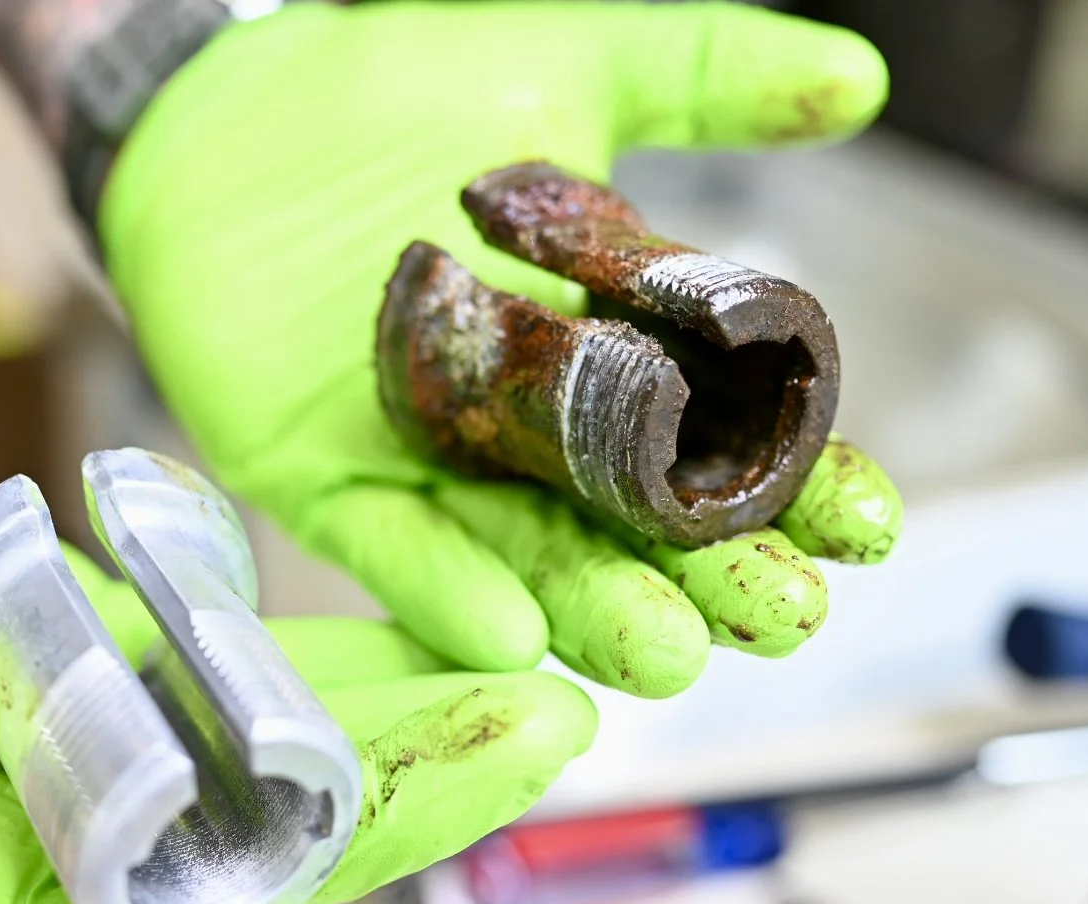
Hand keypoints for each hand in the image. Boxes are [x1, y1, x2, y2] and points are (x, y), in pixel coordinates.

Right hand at [0, 382, 594, 903]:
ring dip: (414, 727)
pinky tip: (442, 621)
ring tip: (545, 688)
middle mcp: (68, 853)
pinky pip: (247, 656)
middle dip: (412, 818)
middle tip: (545, 750)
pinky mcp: (115, 658)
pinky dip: (340, 645)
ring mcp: (104, 752)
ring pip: (285, 756)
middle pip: (271, 860)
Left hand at [102, 1, 903, 694]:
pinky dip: (445, 584)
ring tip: (673, 655)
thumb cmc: (390, 89)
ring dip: (595, 609)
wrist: (225, 104)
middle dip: (707, 573)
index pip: (714, 434)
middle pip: (630, 522)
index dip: (791, 483)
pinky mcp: (326, 476)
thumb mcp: (565, 65)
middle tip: (785, 614)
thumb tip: (858, 82)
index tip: (863, 525)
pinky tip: (510, 629)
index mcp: (598, 347)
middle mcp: (523, 424)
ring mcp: (427, 458)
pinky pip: (391, 542)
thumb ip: (704, 80)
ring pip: (524, 553)